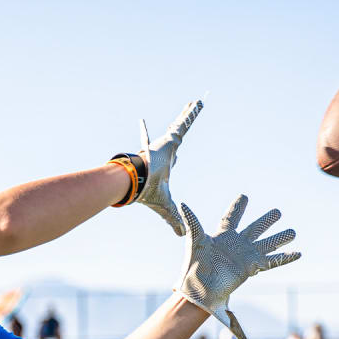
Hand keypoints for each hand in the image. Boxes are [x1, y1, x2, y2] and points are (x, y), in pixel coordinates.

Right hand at [137, 100, 202, 234]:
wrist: (139, 181)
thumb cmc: (149, 193)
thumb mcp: (167, 207)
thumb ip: (174, 219)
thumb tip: (180, 236)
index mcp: (163, 166)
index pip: (171, 160)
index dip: (174, 157)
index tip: (176, 154)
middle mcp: (165, 153)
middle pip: (176, 139)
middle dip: (180, 129)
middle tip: (182, 124)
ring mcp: (168, 144)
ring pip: (182, 126)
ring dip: (188, 115)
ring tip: (196, 104)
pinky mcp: (172, 138)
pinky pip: (185, 123)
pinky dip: (192, 113)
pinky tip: (199, 102)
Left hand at [174, 195, 300, 338]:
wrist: (199, 290)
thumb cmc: (193, 267)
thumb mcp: (195, 240)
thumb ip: (192, 222)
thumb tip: (182, 203)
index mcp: (222, 236)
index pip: (232, 217)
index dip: (238, 208)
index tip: (244, 197)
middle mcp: (236, 245)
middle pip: (255, 229)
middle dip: (266, 221)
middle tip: (277, 212)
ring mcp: (245, 256)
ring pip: (267, 244)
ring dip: (280, 238)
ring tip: (292, 232)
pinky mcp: (251, 268)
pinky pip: (272, 261)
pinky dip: (285, 258)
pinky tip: (297, 253)